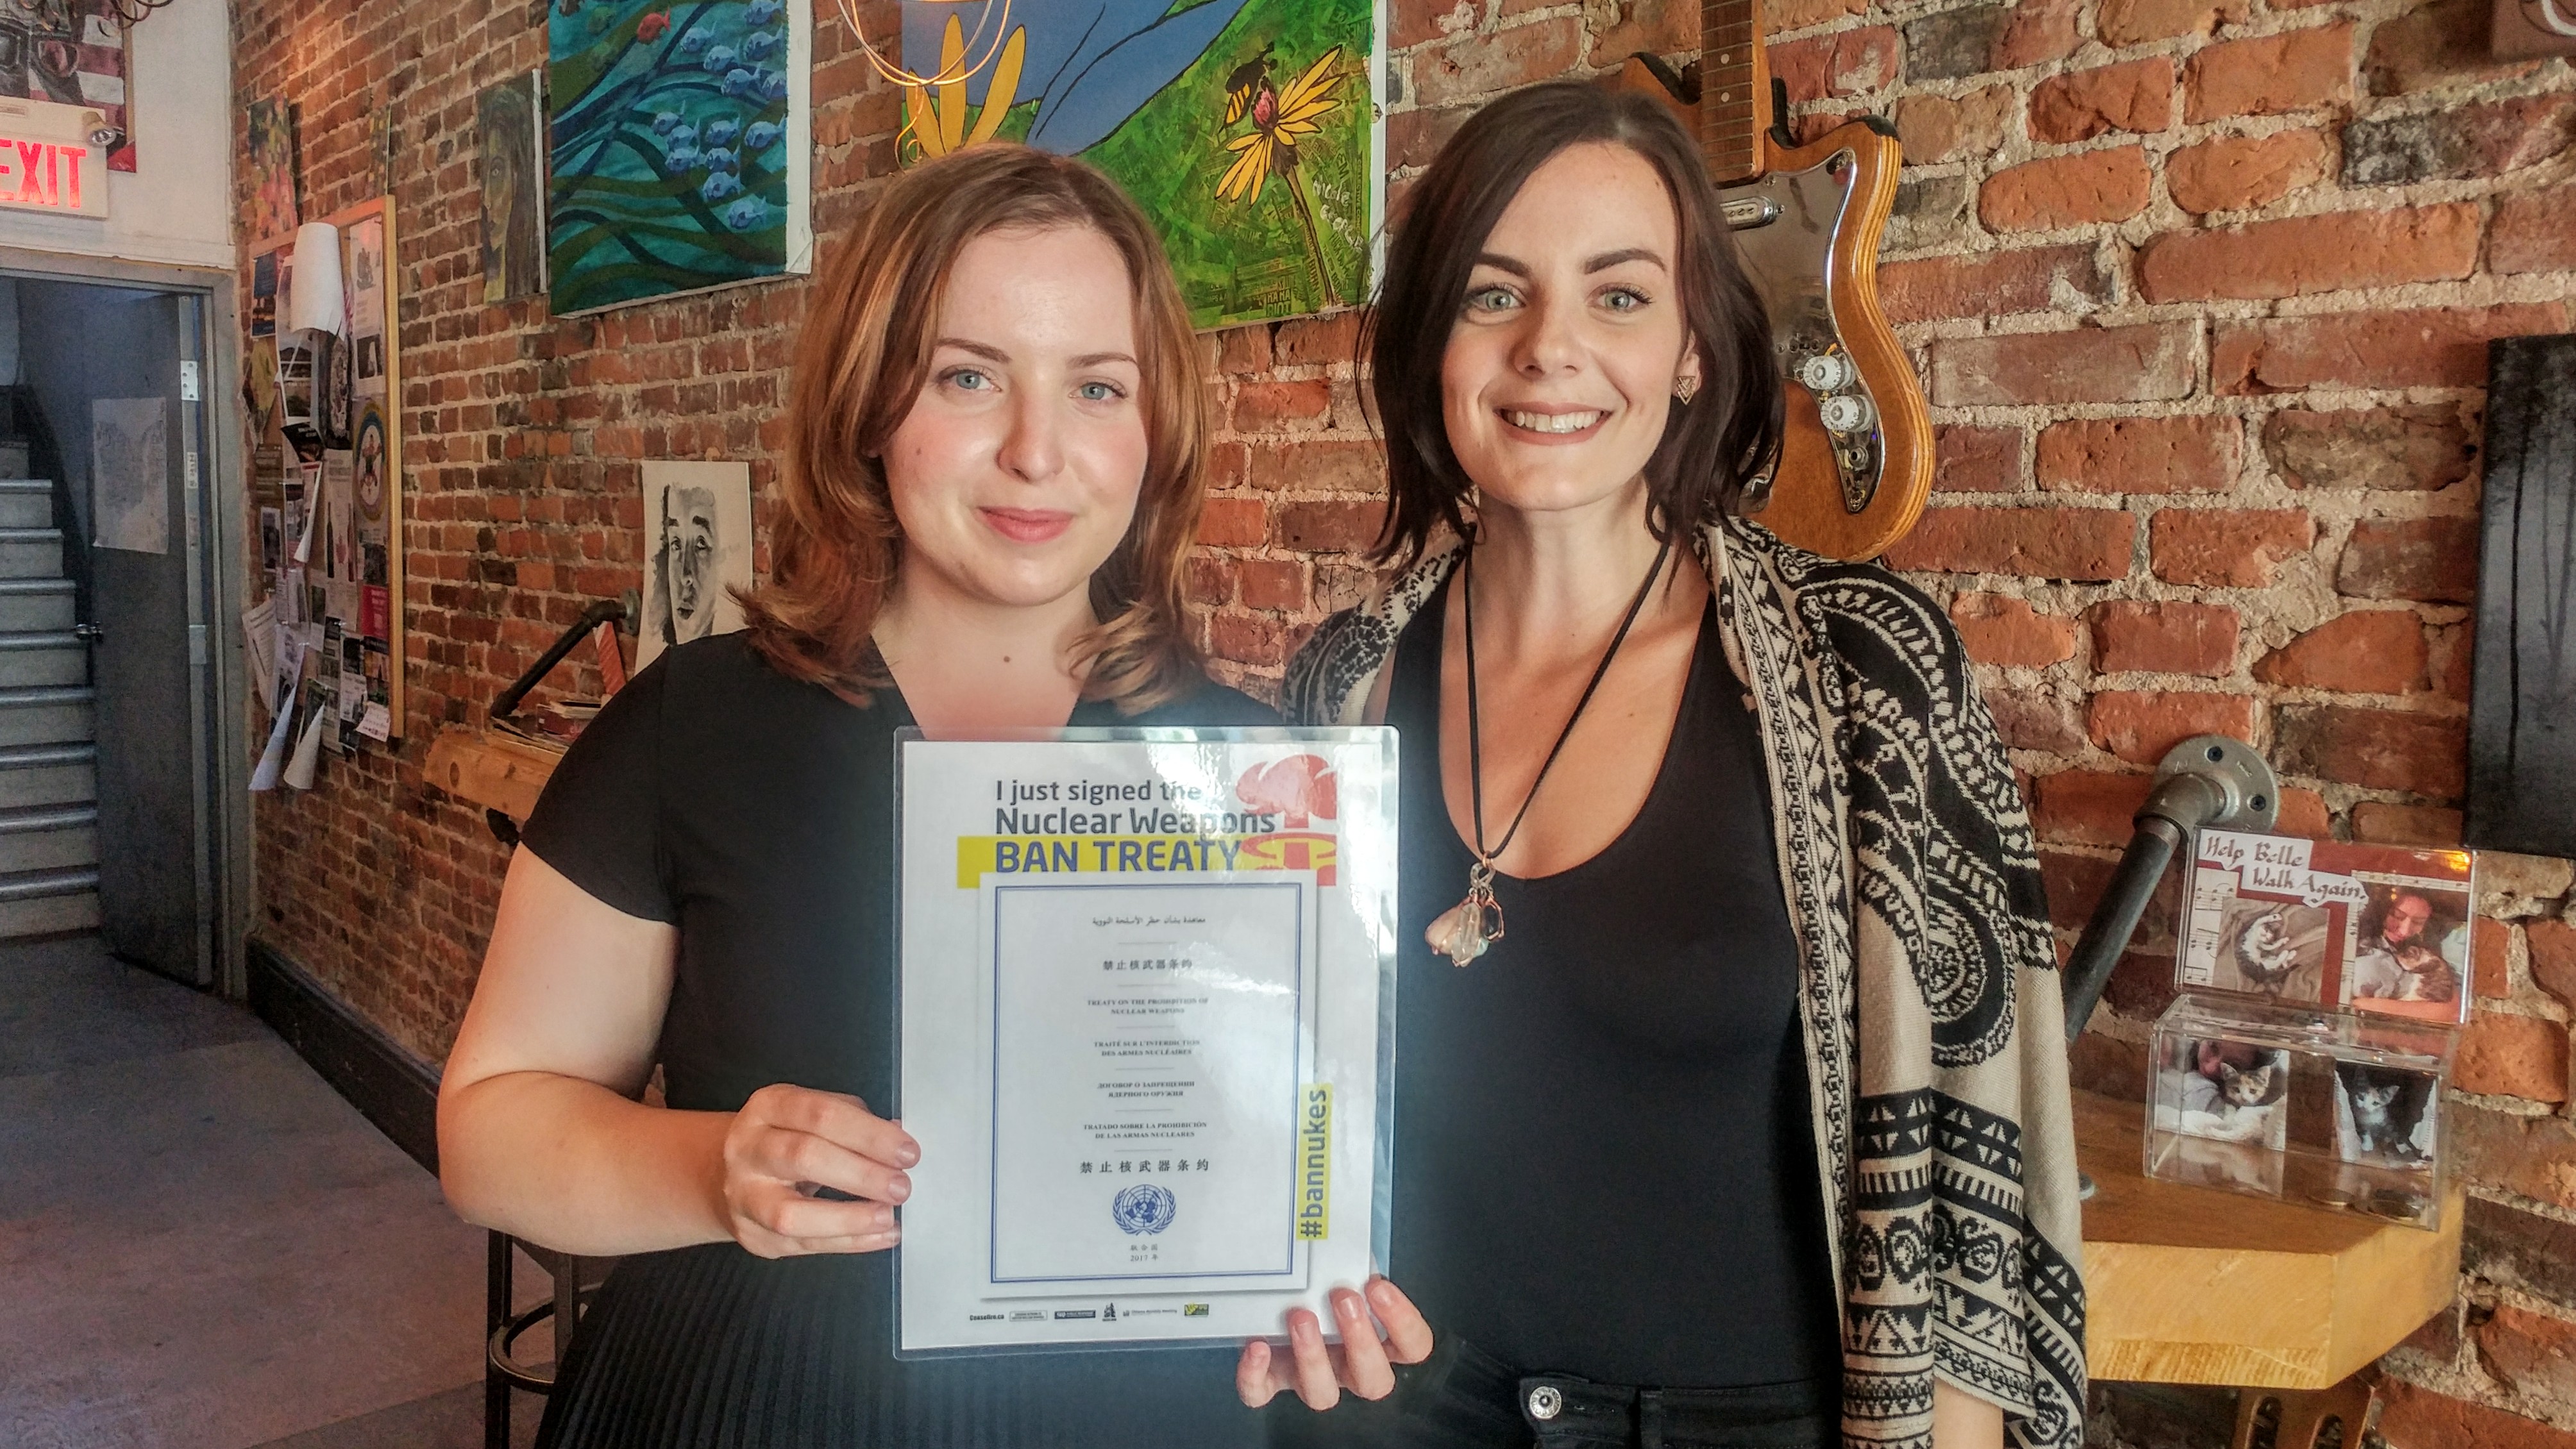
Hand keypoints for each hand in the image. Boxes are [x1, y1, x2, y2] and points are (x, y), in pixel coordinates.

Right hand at [717, 1083, 918, 1257]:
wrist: (724, 1174)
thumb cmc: (784, 1138)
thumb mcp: (810, 1114)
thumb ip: (852, 1121)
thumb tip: (897, 1140)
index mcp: (769, 1107)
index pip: (820, 1114)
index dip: (868, 1134)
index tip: (906, 1151)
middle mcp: (749, 1148)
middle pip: (804, 1157)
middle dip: (861, 1174)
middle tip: (900, 1186)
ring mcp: (745, 1195)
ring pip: (791, 1214)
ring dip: (848, 1218)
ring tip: (887, 1216)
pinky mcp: (753, 1235)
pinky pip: (802, 1244)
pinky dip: (848, 1242)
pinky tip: (879, 1235)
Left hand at [1236, 1277, 1431, 1408]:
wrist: (1273, 1294)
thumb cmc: (1320, 1280)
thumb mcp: (1342, 1267)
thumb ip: (1352, 1259)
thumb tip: (1347, 1223)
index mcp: (1378, 1341)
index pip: (1413, 1347)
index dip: (1402, 1323)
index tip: (1378, 1286)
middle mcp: (1348, 1368)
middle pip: (1374, 1381)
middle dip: (1361, 1342)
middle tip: (1343, 1298)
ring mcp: (1309, 1379)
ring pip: (1322, 1395)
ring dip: (1312, 1357)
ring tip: (1299, 1316)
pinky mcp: (1268, 1382)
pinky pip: (1261, 1393)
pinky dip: (1255, 1374)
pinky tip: (1256, 1345)